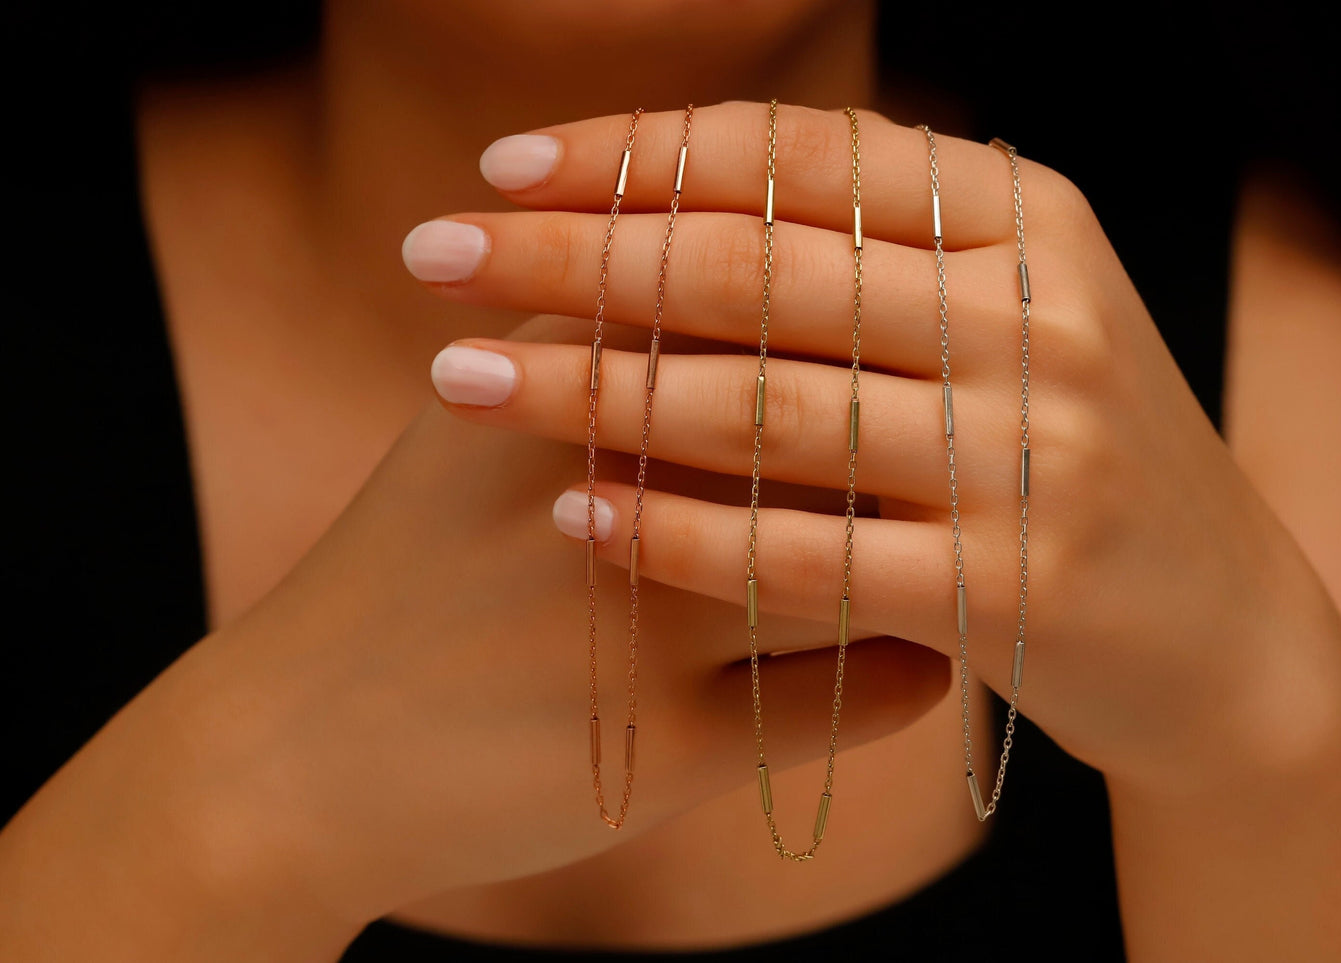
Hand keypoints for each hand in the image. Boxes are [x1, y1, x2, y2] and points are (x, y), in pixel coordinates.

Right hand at [0, 314, 946, 955]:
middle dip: (910, 431)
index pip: (762, 309)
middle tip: (977, 440)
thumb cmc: (411, 566)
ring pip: (856, 563)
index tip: (920, 338)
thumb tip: (752, 271)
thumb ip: (596, 331)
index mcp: (558, 386)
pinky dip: (902, 682)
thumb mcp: (477, 422)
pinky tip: (918, 661)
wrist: (298, 748)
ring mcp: (638, 627)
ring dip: (933, 555)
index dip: (862, 314)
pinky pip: (839, 708)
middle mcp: (606, 491)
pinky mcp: (660, 754)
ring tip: (968, 543)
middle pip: (826, 430)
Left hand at [418, 101, 1340, 794]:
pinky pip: (807, 552)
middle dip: (576, 256)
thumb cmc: (1069, 463)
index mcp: (1028, 223)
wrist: (1222, 634)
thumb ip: (881, 254)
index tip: (506, 166)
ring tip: (463, 376)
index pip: (804, 153)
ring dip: (594, 387)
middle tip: (434, 257)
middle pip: (761, 267)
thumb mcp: (1008, 324)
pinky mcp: (1015, 587)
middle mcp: (1040, 316)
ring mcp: (1035, 453)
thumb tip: (677, 186)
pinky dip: (681, 531)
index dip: (642, 150)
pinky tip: (578, 507)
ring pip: (769, 405)